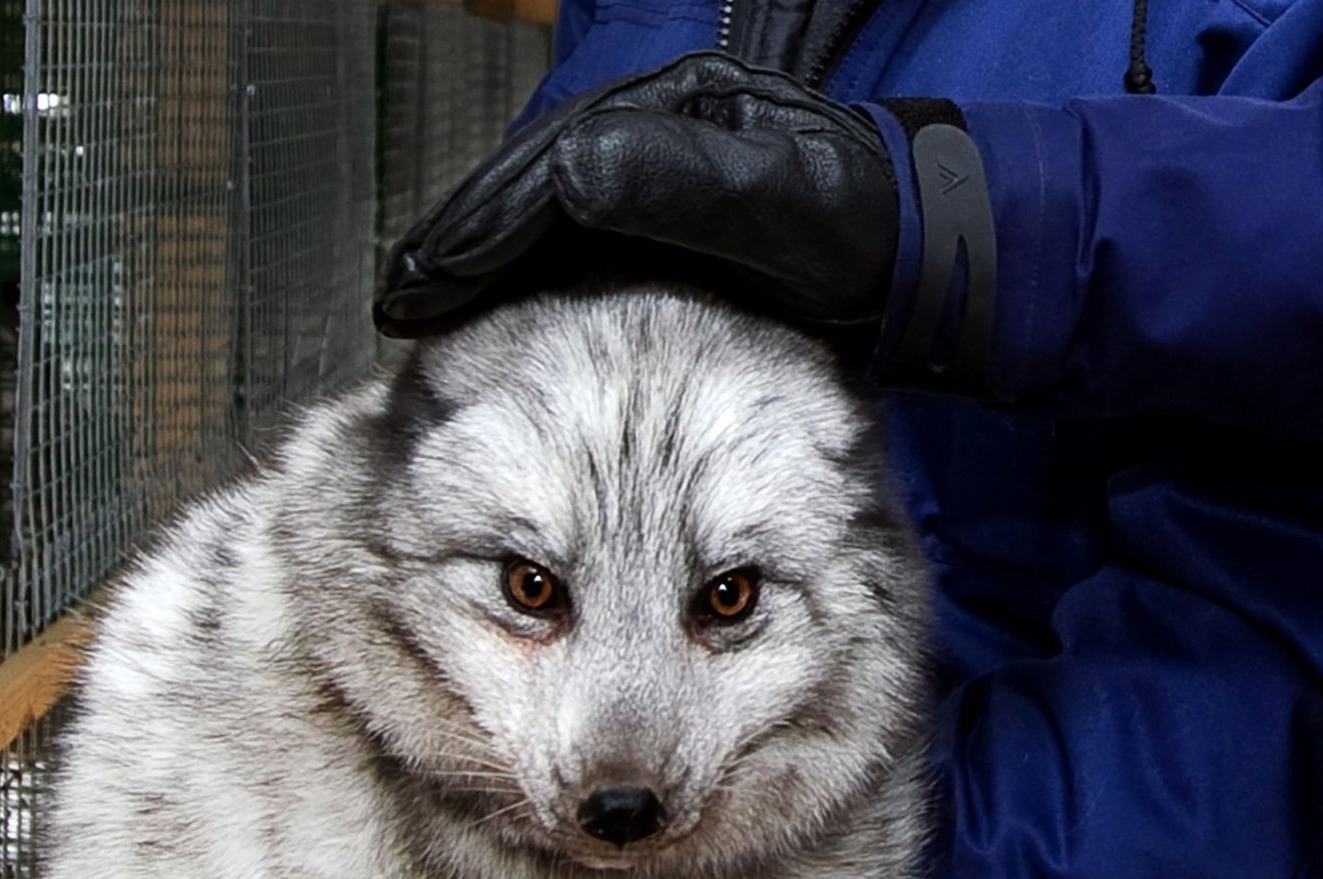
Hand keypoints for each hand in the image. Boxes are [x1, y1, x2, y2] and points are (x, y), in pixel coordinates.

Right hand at [374, 53, 899, 337]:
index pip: (536, 181)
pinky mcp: (666, 221)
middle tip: (400, 305)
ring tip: (425, 311)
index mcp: (659, 121)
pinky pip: (571, 243)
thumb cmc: (856, 228)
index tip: (417, 290)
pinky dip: (521, 277)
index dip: (470, 239)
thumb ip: (670, 185)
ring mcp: (653, 179)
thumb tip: (565, 178)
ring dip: (480, 266)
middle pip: (522, 195)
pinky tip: (495, 313)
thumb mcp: (768, 200)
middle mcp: (645, 138)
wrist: (923, 245)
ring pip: (539, 220)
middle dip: (457, 250)